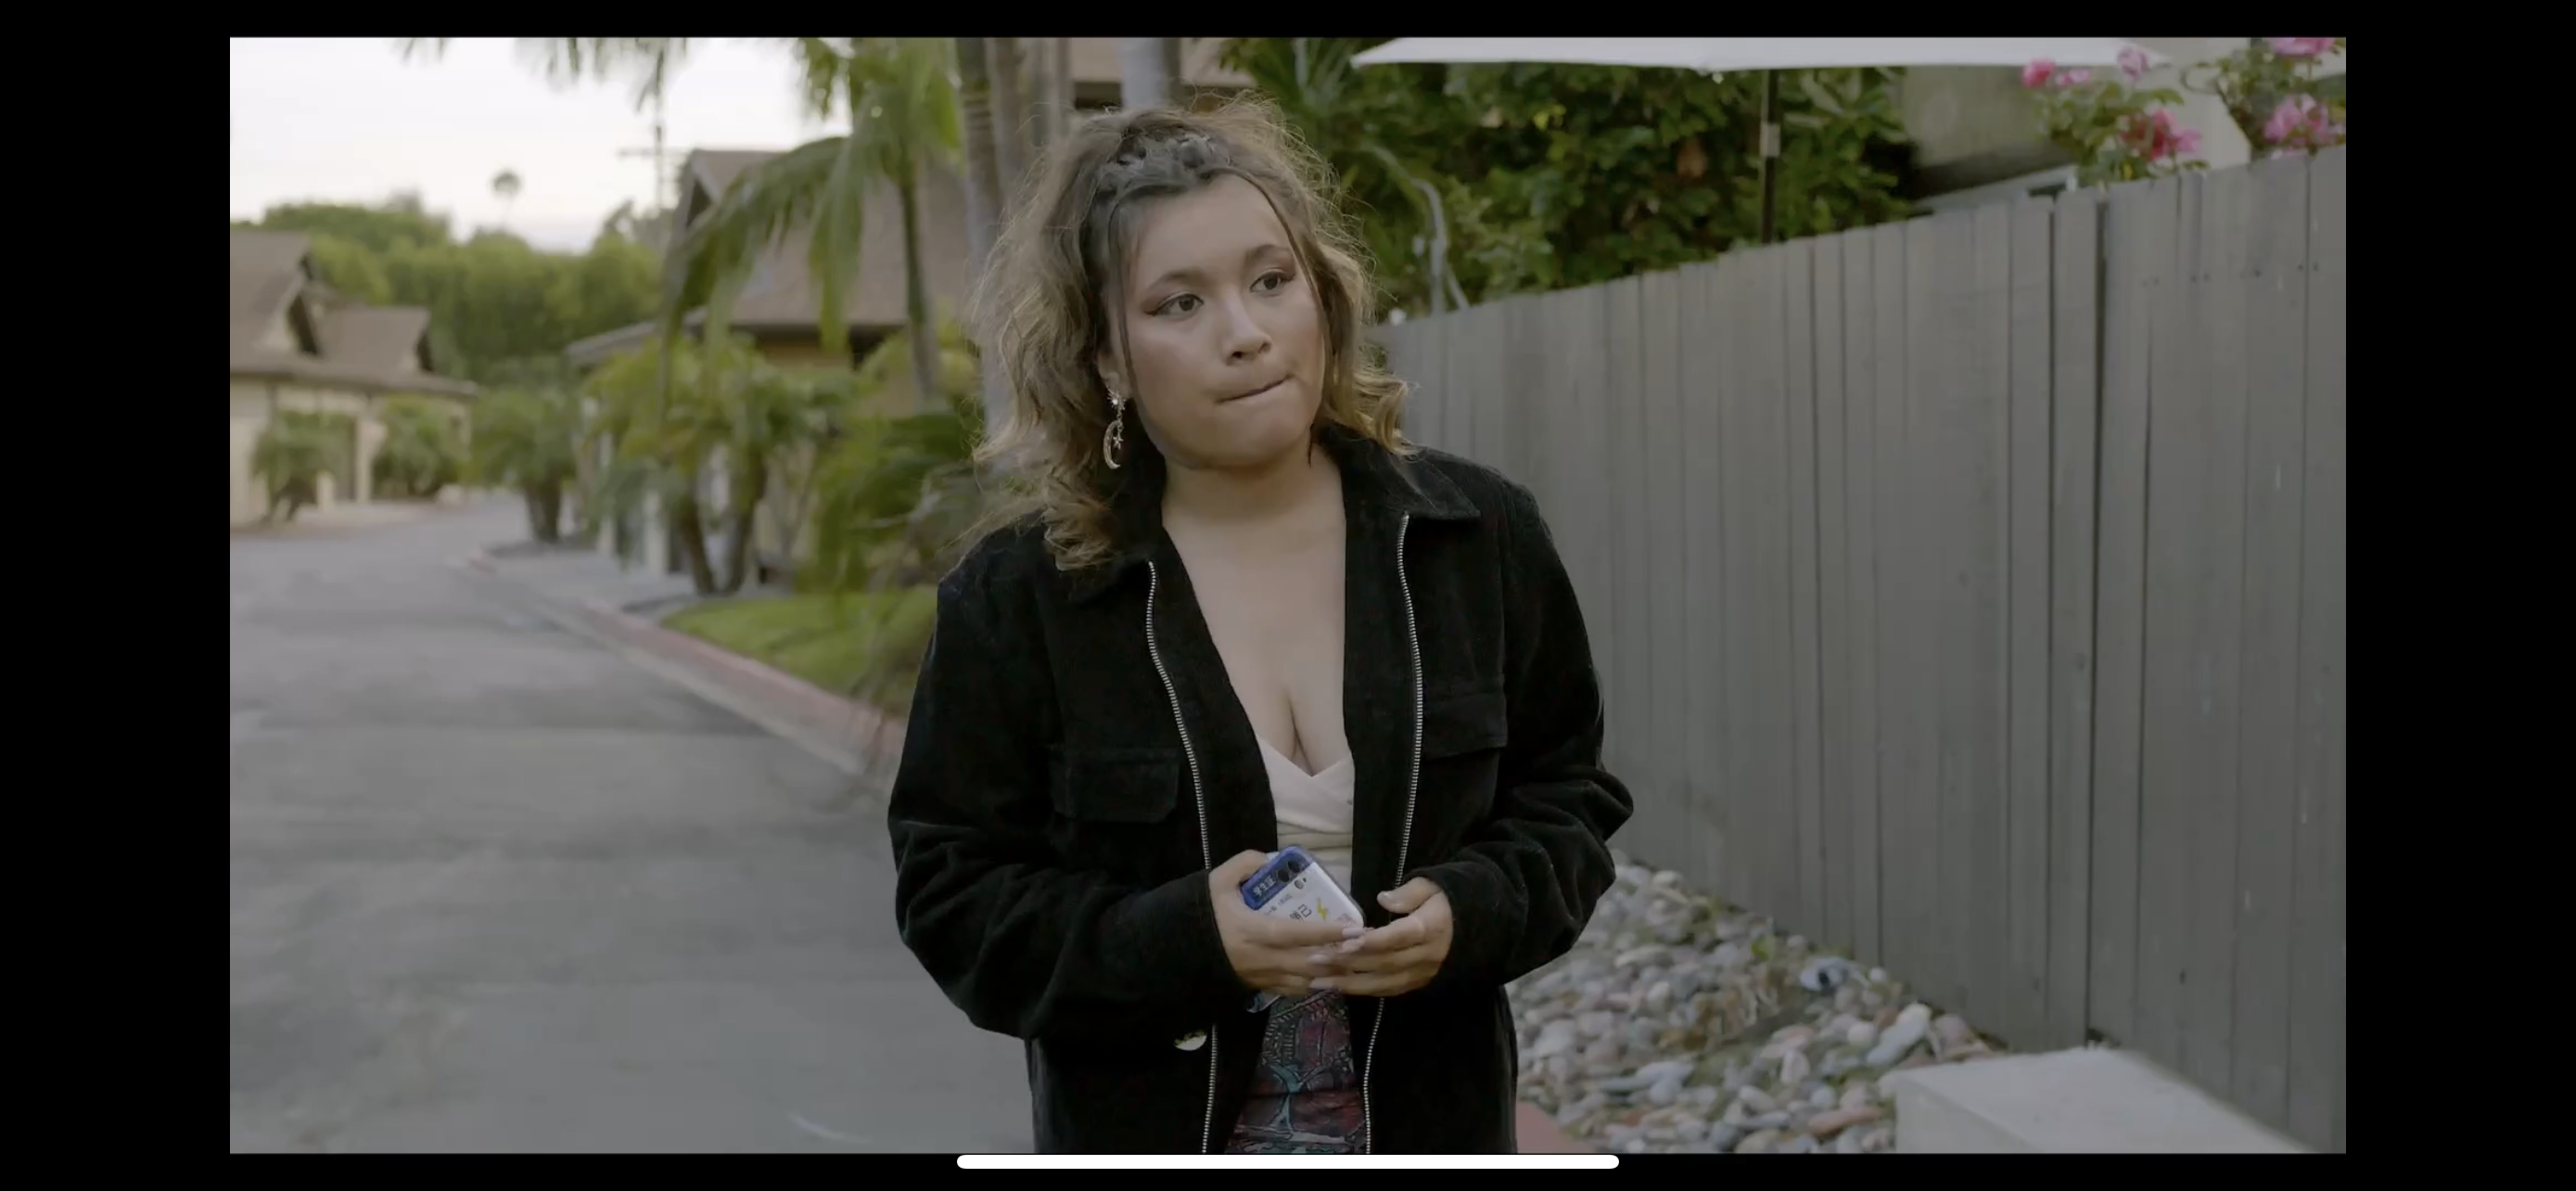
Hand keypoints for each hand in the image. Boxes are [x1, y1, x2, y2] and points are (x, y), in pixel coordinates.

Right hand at [1209, 851, 1358, 999]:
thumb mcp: (1217, 881)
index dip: (1326, 932)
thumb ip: (1244, 864)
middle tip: (1366, 947)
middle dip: (1339, 957)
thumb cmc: (1203, 914)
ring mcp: (1261, 977)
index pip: (1295, 933)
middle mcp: (1261, 958)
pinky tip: (1330, 976)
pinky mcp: (1260, 987)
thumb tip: (1270, 858)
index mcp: (1252, 930)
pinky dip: (1314, 985)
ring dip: (1331, 975)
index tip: (1354, 928)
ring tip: (1355, 963)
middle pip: (1307, 963)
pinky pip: (1292, 991)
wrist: (1178, 950)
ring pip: (1304, 982)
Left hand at [1314, 878, 1452, 997]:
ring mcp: (1423, 973)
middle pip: (1385, 963)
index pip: (1398, 938)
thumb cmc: (1443, 899)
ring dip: (1350, 984)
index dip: (1371, 942)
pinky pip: (1389, 990)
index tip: (1344, 943)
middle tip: (1316, 959)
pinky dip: (1364, 990)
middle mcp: (1426, 956)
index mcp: (1430, 928)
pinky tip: (1340, 987)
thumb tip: (1383, 898)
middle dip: (1349, 963)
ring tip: (1319, 981)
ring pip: (1384, 983)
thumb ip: (1408, 893)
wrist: (1472, 924)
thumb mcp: (1430, 885)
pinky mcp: (1418, 982)